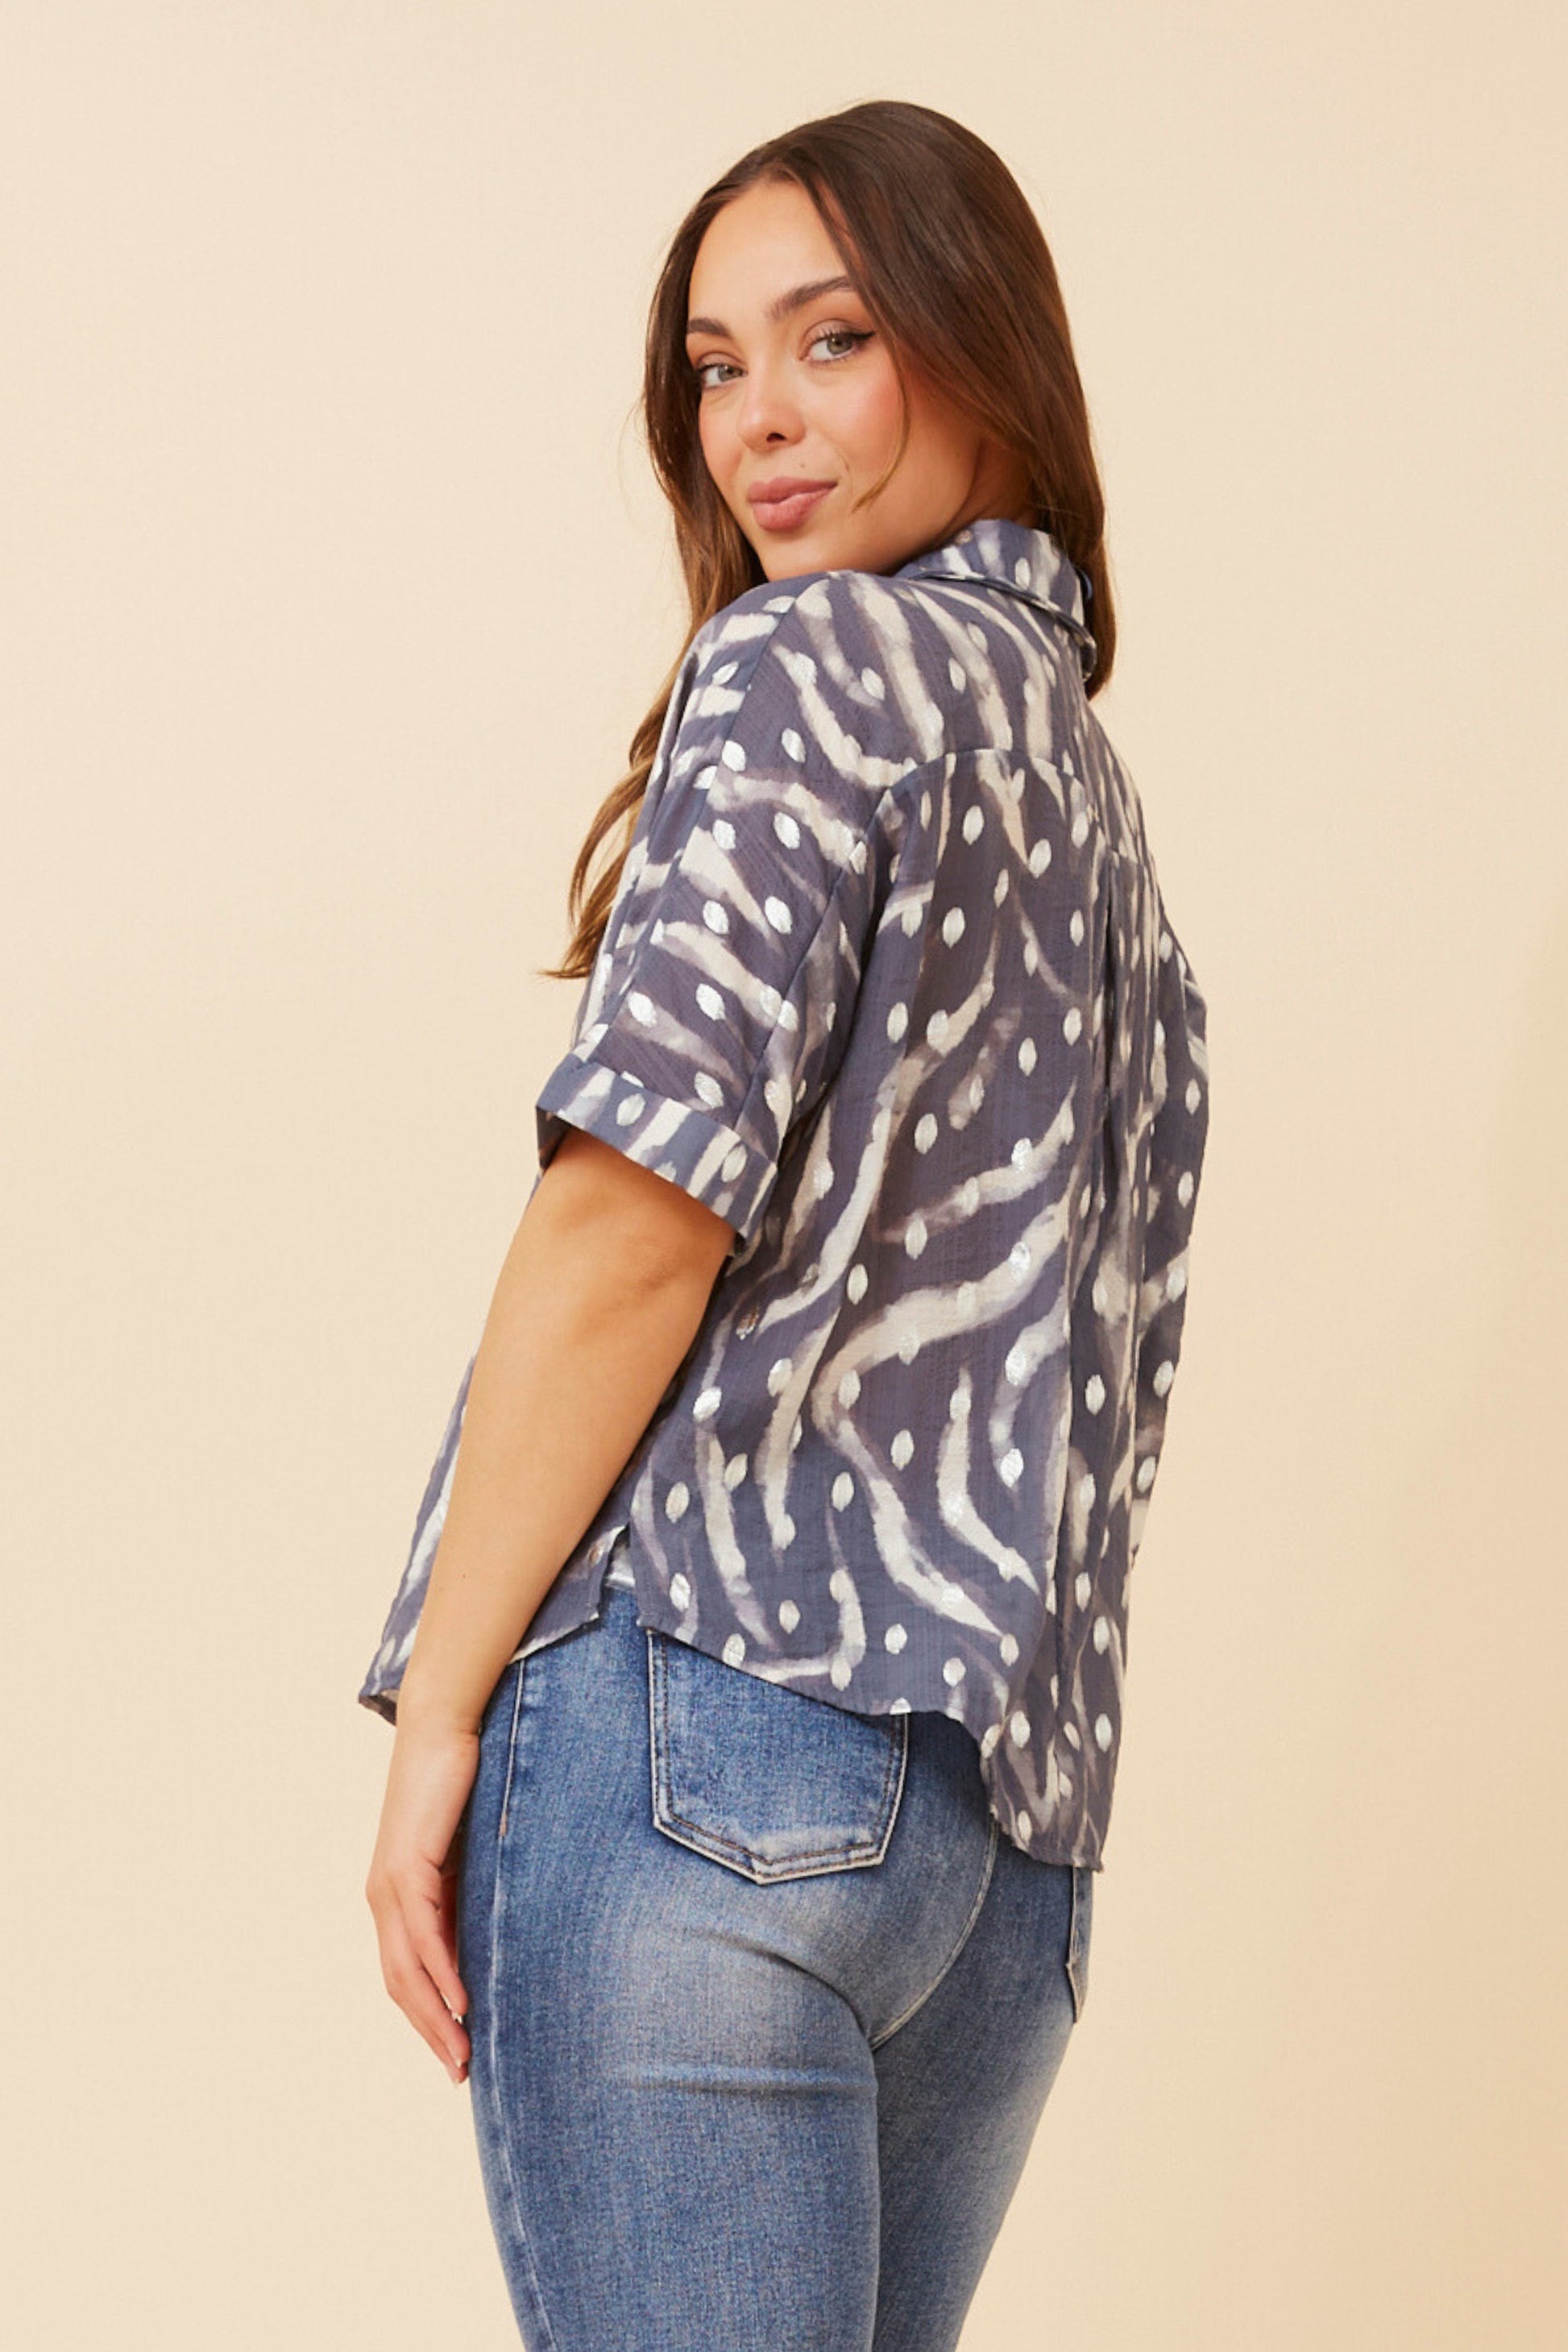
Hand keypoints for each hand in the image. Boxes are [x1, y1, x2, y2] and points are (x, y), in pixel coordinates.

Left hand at [365, 1711, 479, 2083]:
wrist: (440, 1729)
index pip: (406, 1976)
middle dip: (431, 2033)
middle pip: (401, 1985)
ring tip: (462, 2052)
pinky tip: (461, 1999)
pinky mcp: (407, 1866)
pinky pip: (422, 1933)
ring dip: (435, 2016)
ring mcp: (389, 1884)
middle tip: (460, 2073)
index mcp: (395, 1899)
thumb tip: (488, 1942)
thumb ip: (466, 1897)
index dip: (428, 2019)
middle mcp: (383, 1898)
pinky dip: (439, 1971)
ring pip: (407, 1969)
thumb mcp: (465, 1856)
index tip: (456, 2055)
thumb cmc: (457, 1785)